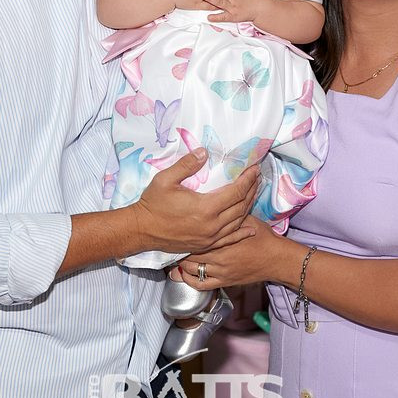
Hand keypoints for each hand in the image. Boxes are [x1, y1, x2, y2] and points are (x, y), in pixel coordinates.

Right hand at [132, 150, 258, 254]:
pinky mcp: (205, 244)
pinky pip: (229, 239)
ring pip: (237, 222)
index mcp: (205, 208)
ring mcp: (210, 237)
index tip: (254, 169)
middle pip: (241, 206)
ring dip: (248, 207)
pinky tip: (250, 229)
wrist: (141, 230)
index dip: (247, 180)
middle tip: (257, 177)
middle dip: (251, 190)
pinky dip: (241, 233)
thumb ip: (186, 165)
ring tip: (254, 193)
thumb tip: (203, 152)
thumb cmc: (152, 203)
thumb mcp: (165, 179)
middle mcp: (212, 225)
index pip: (235, 192)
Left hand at [176, 217, 299, 289]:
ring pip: (191, 269)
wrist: (276, 258)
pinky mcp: (223, 281)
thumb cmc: (263, 237)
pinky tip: (183, 274)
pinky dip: (189, 279)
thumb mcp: (246, 219)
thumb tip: (218, 199)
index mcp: (223, 238)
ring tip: (175, 255)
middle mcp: (219, 256)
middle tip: (171, 241)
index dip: (184, 233)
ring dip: (181, 263)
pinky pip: (200, 284)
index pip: (196, 235)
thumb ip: (230, 213)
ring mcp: (220, 271)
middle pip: (190, 252)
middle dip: (179, 247)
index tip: (177, 227)